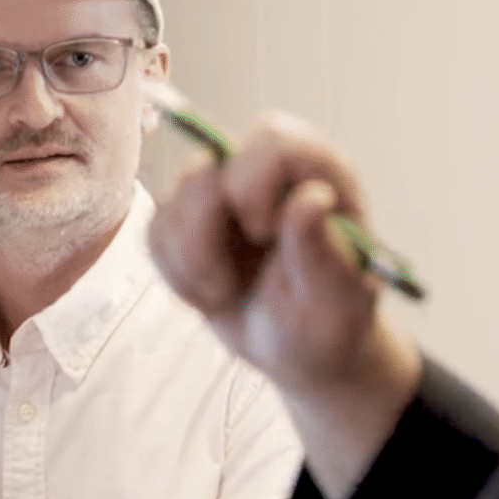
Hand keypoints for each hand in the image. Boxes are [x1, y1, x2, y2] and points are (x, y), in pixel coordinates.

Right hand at [150, 114, 422, 498]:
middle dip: (219, 225)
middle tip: (242, 273)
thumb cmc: (337, 328)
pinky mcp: (188, 229)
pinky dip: (178, 277)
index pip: (279, 139)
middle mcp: (269, 176)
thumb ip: (325, 254)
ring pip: (176, 200)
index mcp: (321, 176)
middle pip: (215, 161)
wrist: (307, 359)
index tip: (271, 227)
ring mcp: (223, 199)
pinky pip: (155, 238)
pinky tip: (212, 297)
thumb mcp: (343, 304)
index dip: (263, 176)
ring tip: (231, 297)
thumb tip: (311, 202)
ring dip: (196, 261)